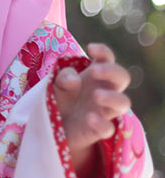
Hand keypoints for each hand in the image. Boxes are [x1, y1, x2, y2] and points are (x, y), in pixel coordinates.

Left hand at [53, 43, 130, 169]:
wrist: (53, 127)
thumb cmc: (60, 99)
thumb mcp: (56, 84)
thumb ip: (64, 77)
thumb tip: (76, 80)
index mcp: (95, 76)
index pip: (108, 59)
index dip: (104, 52)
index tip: (91, 48)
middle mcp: (104, 91)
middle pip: (122, 77)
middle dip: (111, 72)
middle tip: (93, 71)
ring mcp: (104, 110)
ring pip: (124, 102)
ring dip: (113, 97)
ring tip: (96, 95)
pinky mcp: (99, 130)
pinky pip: (108, 128)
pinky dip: (101, 123)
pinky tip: (89, 117)